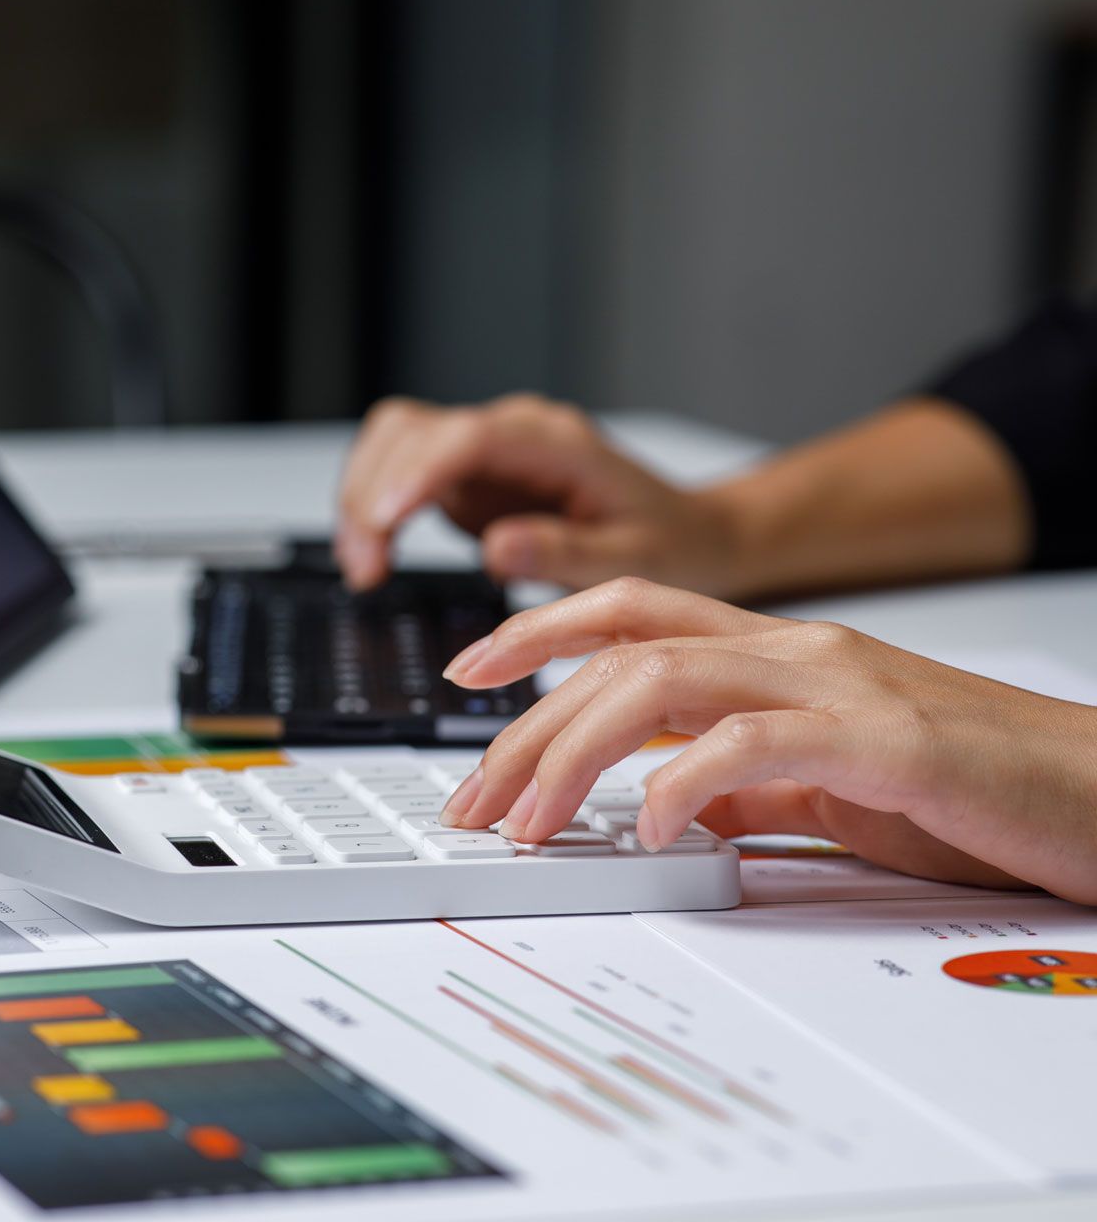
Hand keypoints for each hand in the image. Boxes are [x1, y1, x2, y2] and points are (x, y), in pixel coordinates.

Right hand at [333, 394, 742, 593]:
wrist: (686, 531)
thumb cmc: (668, 543)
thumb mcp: (633, 560)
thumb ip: (565, 552)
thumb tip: (496, 549)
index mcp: (555, 443)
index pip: (468, 437)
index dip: (417, 473)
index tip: (385, 521)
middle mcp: (511, 432)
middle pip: (412, 430)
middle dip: (373, 494)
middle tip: (368, 570)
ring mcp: (483, 449)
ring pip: (393, 444)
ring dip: (363, 499)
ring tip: (365, 569)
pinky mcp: (464, 474)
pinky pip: (398, 473)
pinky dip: (374, 510)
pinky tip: (375, 558)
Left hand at [438, 577, 1096, 903]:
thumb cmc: (979, 789)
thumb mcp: (832, 782)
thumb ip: (750, 780)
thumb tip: (670, 802)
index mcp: (779, 654)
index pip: (628, 615)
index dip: (536, 628)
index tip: (467, 672)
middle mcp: (796, 651)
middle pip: (618, 652)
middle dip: (526, 723)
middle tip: (476, 797)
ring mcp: (838, 684)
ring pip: (660, 680)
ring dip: (574, 753)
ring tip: (531, 822)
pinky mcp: (884, 738)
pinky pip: (755, 742)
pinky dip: (687, 783)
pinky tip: (653, 831)